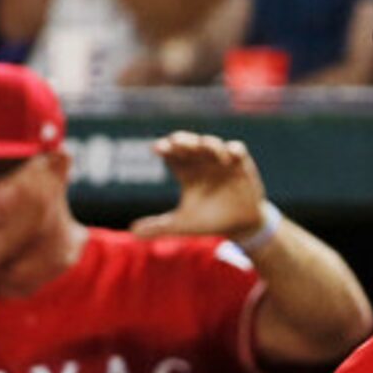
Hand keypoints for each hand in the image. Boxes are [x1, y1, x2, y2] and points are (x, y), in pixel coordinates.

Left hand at [131, 133, 269, 241]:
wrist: (238, 226)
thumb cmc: (209, 221)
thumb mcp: (183, 225)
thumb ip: (159, 227)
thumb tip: (132, 232)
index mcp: (186, 172)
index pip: (172, 155)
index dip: (165, 148)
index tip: (157, 149)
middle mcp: (201, 162)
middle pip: (189, 144)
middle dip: (182, 141)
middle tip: (175, 142)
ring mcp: (221, 161)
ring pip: (211, 144)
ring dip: (206, 144)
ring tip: (201, 147)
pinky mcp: (240, 164)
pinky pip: (237, 150)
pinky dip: (234, 150)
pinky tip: (230, 154)